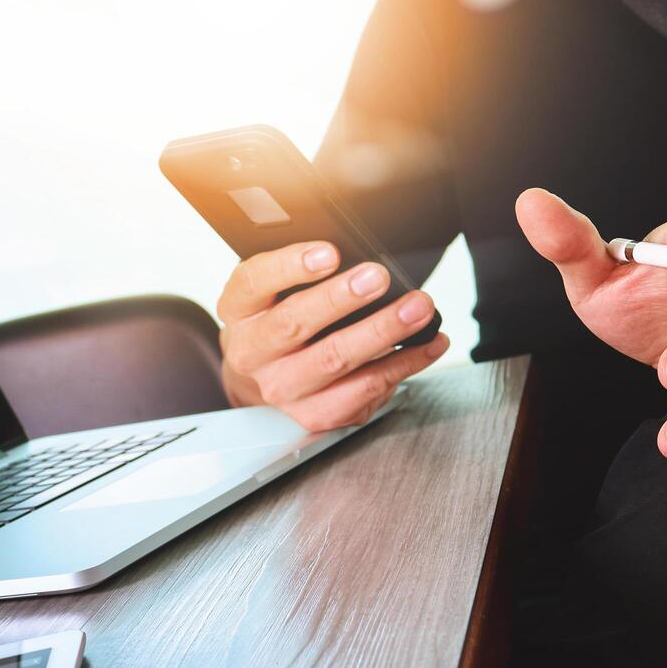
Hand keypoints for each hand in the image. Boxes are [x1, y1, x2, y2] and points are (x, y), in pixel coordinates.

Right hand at [216, 242, 449, 430]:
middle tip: (379, 277)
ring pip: (333, 360)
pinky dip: (402, 365)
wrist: (256, 385)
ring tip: (418, 308)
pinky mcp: (313, 415)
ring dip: (382, 331)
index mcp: (239, 311)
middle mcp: (252, 353)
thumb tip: (359, 258)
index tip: (329, 252)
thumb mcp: (268, 294)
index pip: (255, 283)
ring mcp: (282, 390)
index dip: (290, 266)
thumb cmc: (273, 325)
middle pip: (295, 323)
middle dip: (341, 298)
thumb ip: (298, 274)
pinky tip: (427, 344)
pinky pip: (362, 390)